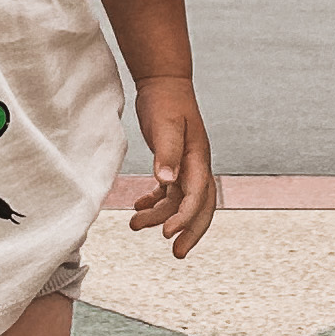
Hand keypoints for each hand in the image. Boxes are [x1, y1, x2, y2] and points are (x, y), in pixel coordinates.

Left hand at [125, 73, 217, 255]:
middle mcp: (196, 165)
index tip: (167, 234)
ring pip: (178, 201)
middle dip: (190, 231)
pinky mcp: (174, 162)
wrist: (164, 82)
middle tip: (177, 253)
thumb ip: (167, 153)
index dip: (185, 217)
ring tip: (135, 225)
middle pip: (199, 207)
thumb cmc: (166, 101)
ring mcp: (186, 165)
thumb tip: (167, 181)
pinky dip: (156, 203)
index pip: (197, 196)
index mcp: (198, 158)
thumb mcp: (165, 125)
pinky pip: (169, 191)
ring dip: (161, 216)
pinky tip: (139, 208)